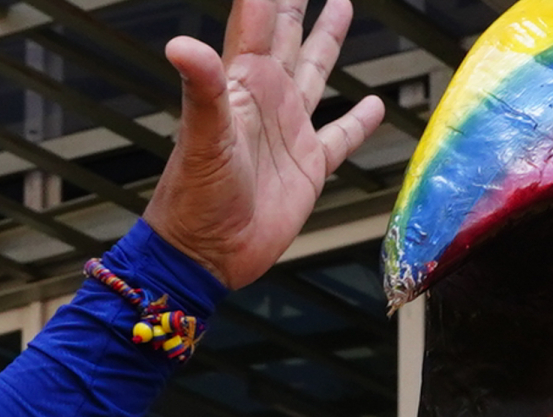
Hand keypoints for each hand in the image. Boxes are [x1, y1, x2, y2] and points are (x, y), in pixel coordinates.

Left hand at [146, 0, 387, 290]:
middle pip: (287, 35)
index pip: (258, 21)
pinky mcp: (309, 167)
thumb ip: (201, 88)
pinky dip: (358, 122)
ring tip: (340, 5)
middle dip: (295, 2)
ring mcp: (289, 131)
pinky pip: (340, 137)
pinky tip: (373, 104)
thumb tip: (180, 44)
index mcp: (243, 85)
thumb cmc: (194, 198)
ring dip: (326, 39)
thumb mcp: (201, 137)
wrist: (206, 255)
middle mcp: (267, 100)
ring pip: (315, 72)